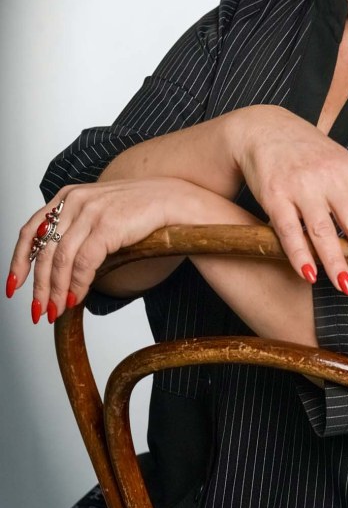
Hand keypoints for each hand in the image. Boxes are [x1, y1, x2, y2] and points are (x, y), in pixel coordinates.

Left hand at [6, 177, 197, 322]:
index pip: (31, 230)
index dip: (19, 260)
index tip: (14, 284)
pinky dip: (76, 285)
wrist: (172, 200)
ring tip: (56, 310)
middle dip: (38, 286)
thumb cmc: (139, 208)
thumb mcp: (99, 212)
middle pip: (43, 250)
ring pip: (60, 260)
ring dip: (56, 291)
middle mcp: (74, 201)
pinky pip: (83, 263)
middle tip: (38, 309)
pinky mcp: (106, 225)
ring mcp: (90, 212)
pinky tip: (76, 298)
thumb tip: (57, 266)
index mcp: (68, 196)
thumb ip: (76, 228)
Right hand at [230, 105, 347, 294]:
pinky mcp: (274, 194)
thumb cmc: (308, 152)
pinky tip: (309, 275)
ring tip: (347, 286)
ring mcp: (301, 185)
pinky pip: (288, 230)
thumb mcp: (341, 163)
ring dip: (336, 261)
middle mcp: (329, 176)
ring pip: (322, 229)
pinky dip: (299, 255)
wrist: (264, 127)